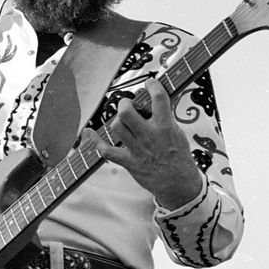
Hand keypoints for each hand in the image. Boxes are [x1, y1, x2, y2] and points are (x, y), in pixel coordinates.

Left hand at [93, 79, 203, 209]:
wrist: (178, 184)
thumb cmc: (179, 157)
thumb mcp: (178, 133)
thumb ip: (168, 117)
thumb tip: (161, 99)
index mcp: (165, 127)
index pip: (158, 98)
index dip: (152, 85)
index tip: (149, 83)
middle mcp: (150, 136)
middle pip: (127, 112)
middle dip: (124, 104)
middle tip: (128, 105)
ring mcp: (138, 150)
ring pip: (117, 127)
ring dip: (117, 120)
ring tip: (122, 119)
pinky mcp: (129, 162)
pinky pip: (106, 151)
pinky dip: (95, 141)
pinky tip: (88, 133)